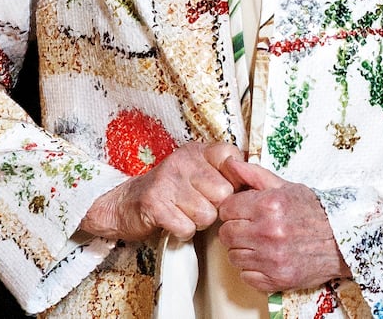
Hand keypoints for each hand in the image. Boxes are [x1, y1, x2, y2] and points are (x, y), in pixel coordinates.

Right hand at [78, 141, 244, 241]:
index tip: (219, 190)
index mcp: (197, 150)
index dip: (233, 182)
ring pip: (207, 214)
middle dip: (215, 208)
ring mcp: (168, 180)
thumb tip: (258, 182)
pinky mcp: (155, 203)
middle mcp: (183, 160)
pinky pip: (187, 227)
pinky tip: (172, 222)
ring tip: (183, 213)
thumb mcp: (197, 173)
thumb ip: (224, 173)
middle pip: (224, 194)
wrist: (125, 204)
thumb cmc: (171, 192)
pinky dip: (182, 232)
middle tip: (197, 205)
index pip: (233, 159)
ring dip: (197, 222)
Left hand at [217, 158, 351, 291]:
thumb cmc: (314, 213)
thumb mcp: (286, 187)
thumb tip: (229, 162)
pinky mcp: (277, 280)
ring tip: (260, 244)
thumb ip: (254, 175)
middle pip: (226, 234)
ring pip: (233, 256)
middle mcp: (268, 232)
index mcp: (268, 205)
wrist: (343, 242)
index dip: (233, 210)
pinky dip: (253, 269)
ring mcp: (272, 259)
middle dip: (234, 230)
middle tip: (250, 228)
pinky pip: (246, 276)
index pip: (226, 209)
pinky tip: (266, 259)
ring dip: (243, 250)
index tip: (242, 212)